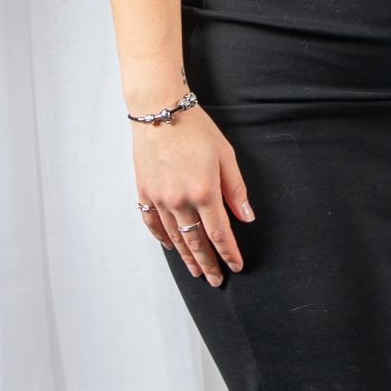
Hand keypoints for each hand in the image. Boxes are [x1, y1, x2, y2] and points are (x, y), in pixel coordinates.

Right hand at [133, 107, 251, 286]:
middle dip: (209, 264)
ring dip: (187, 257)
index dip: (229, 253)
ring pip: (175, 238)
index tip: (236, 266)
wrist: (158, 110)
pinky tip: (172, 246)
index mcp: (204, 192)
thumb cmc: (196, 129)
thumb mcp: (225, 155)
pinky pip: (153, 223)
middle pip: (197, 242)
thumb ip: (235, 189)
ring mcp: (159, 198)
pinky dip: (163, 238)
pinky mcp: (144, 192)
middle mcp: (180, 201)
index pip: (220, 234)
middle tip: (217, 280)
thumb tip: (246, 217)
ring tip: (196, 271)